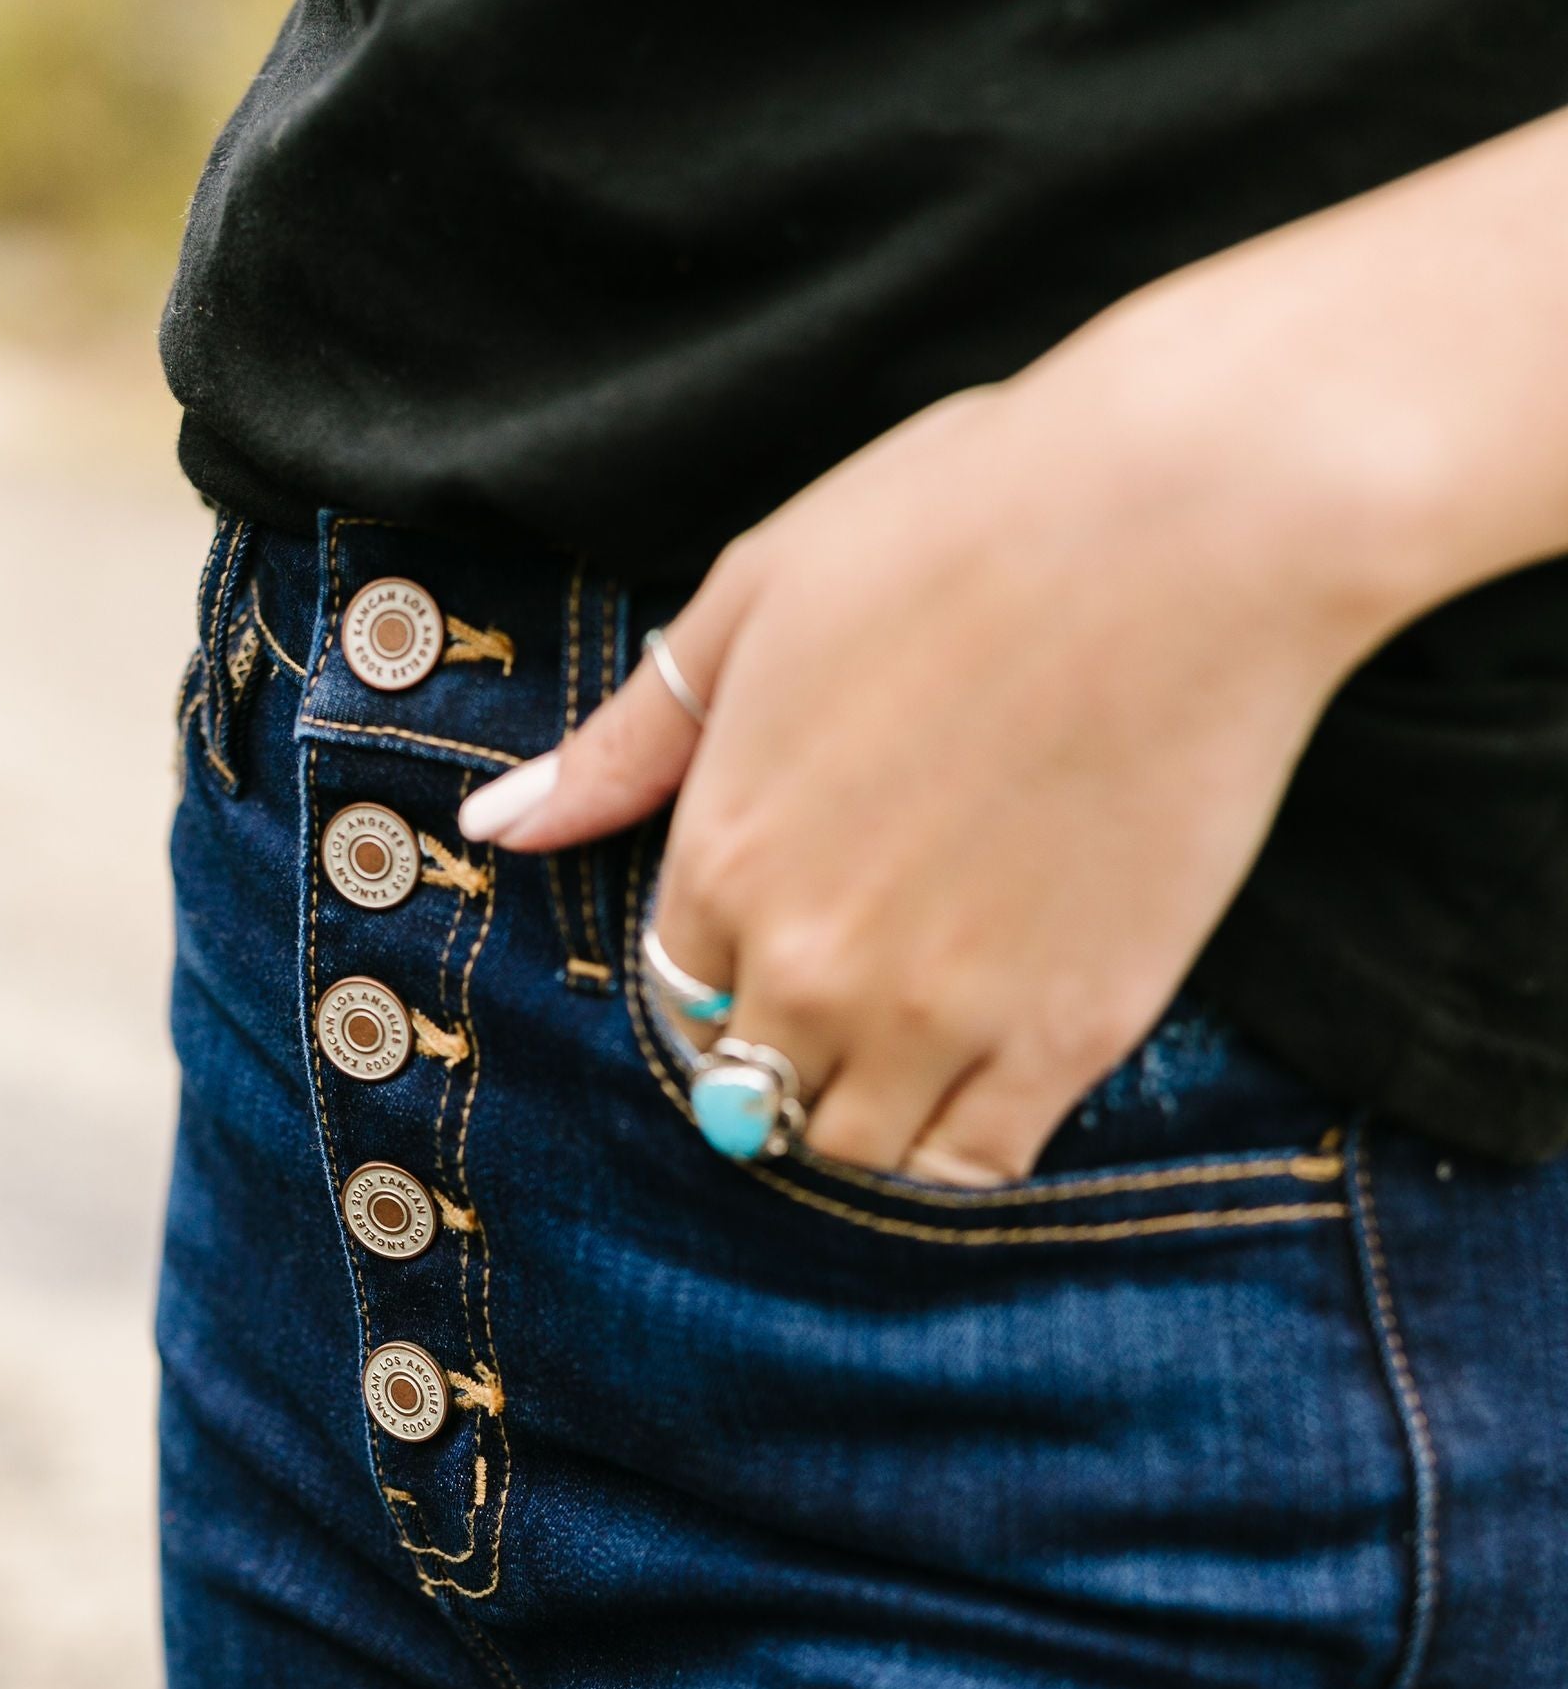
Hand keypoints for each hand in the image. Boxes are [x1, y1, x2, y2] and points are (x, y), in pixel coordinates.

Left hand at [459, 307, 1410, 1181]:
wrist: (1190, 522)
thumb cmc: (968, 523)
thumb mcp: (756, 598)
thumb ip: (627, 743)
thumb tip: (497, 827)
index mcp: (724, 854)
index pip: (675, 991)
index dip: (725, 965)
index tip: (784, 923)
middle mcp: (813, 962)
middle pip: (752, 1087)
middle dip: (787, 1046)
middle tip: (863, 979)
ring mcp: (942, 1014)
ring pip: (856, 1150)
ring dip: (868, 1109)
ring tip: (922, 1032)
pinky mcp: (1071, 1037)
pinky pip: (978, 1166)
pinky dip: (966, 1143)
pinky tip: (990, 1069)